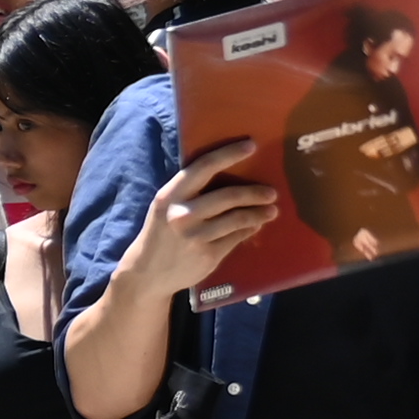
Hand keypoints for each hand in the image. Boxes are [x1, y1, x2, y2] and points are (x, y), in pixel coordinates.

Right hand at [140, 136, 278, 292]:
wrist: (147, 273)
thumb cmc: (160, 234)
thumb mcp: (166, 207)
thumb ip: (190, 192)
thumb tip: (230, 176)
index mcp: (170, 196)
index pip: (203, 168)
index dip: (228, 154)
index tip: (251, 145)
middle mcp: (182, 214)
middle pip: (228, 196)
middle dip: (254, 193)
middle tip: (271, 192)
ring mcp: (196, 236)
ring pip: (237, 219)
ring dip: (258, 213)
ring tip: (271, 211)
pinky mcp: (208, 255)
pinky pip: (236, 237)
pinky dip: (249, 230)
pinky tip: (254, 226)